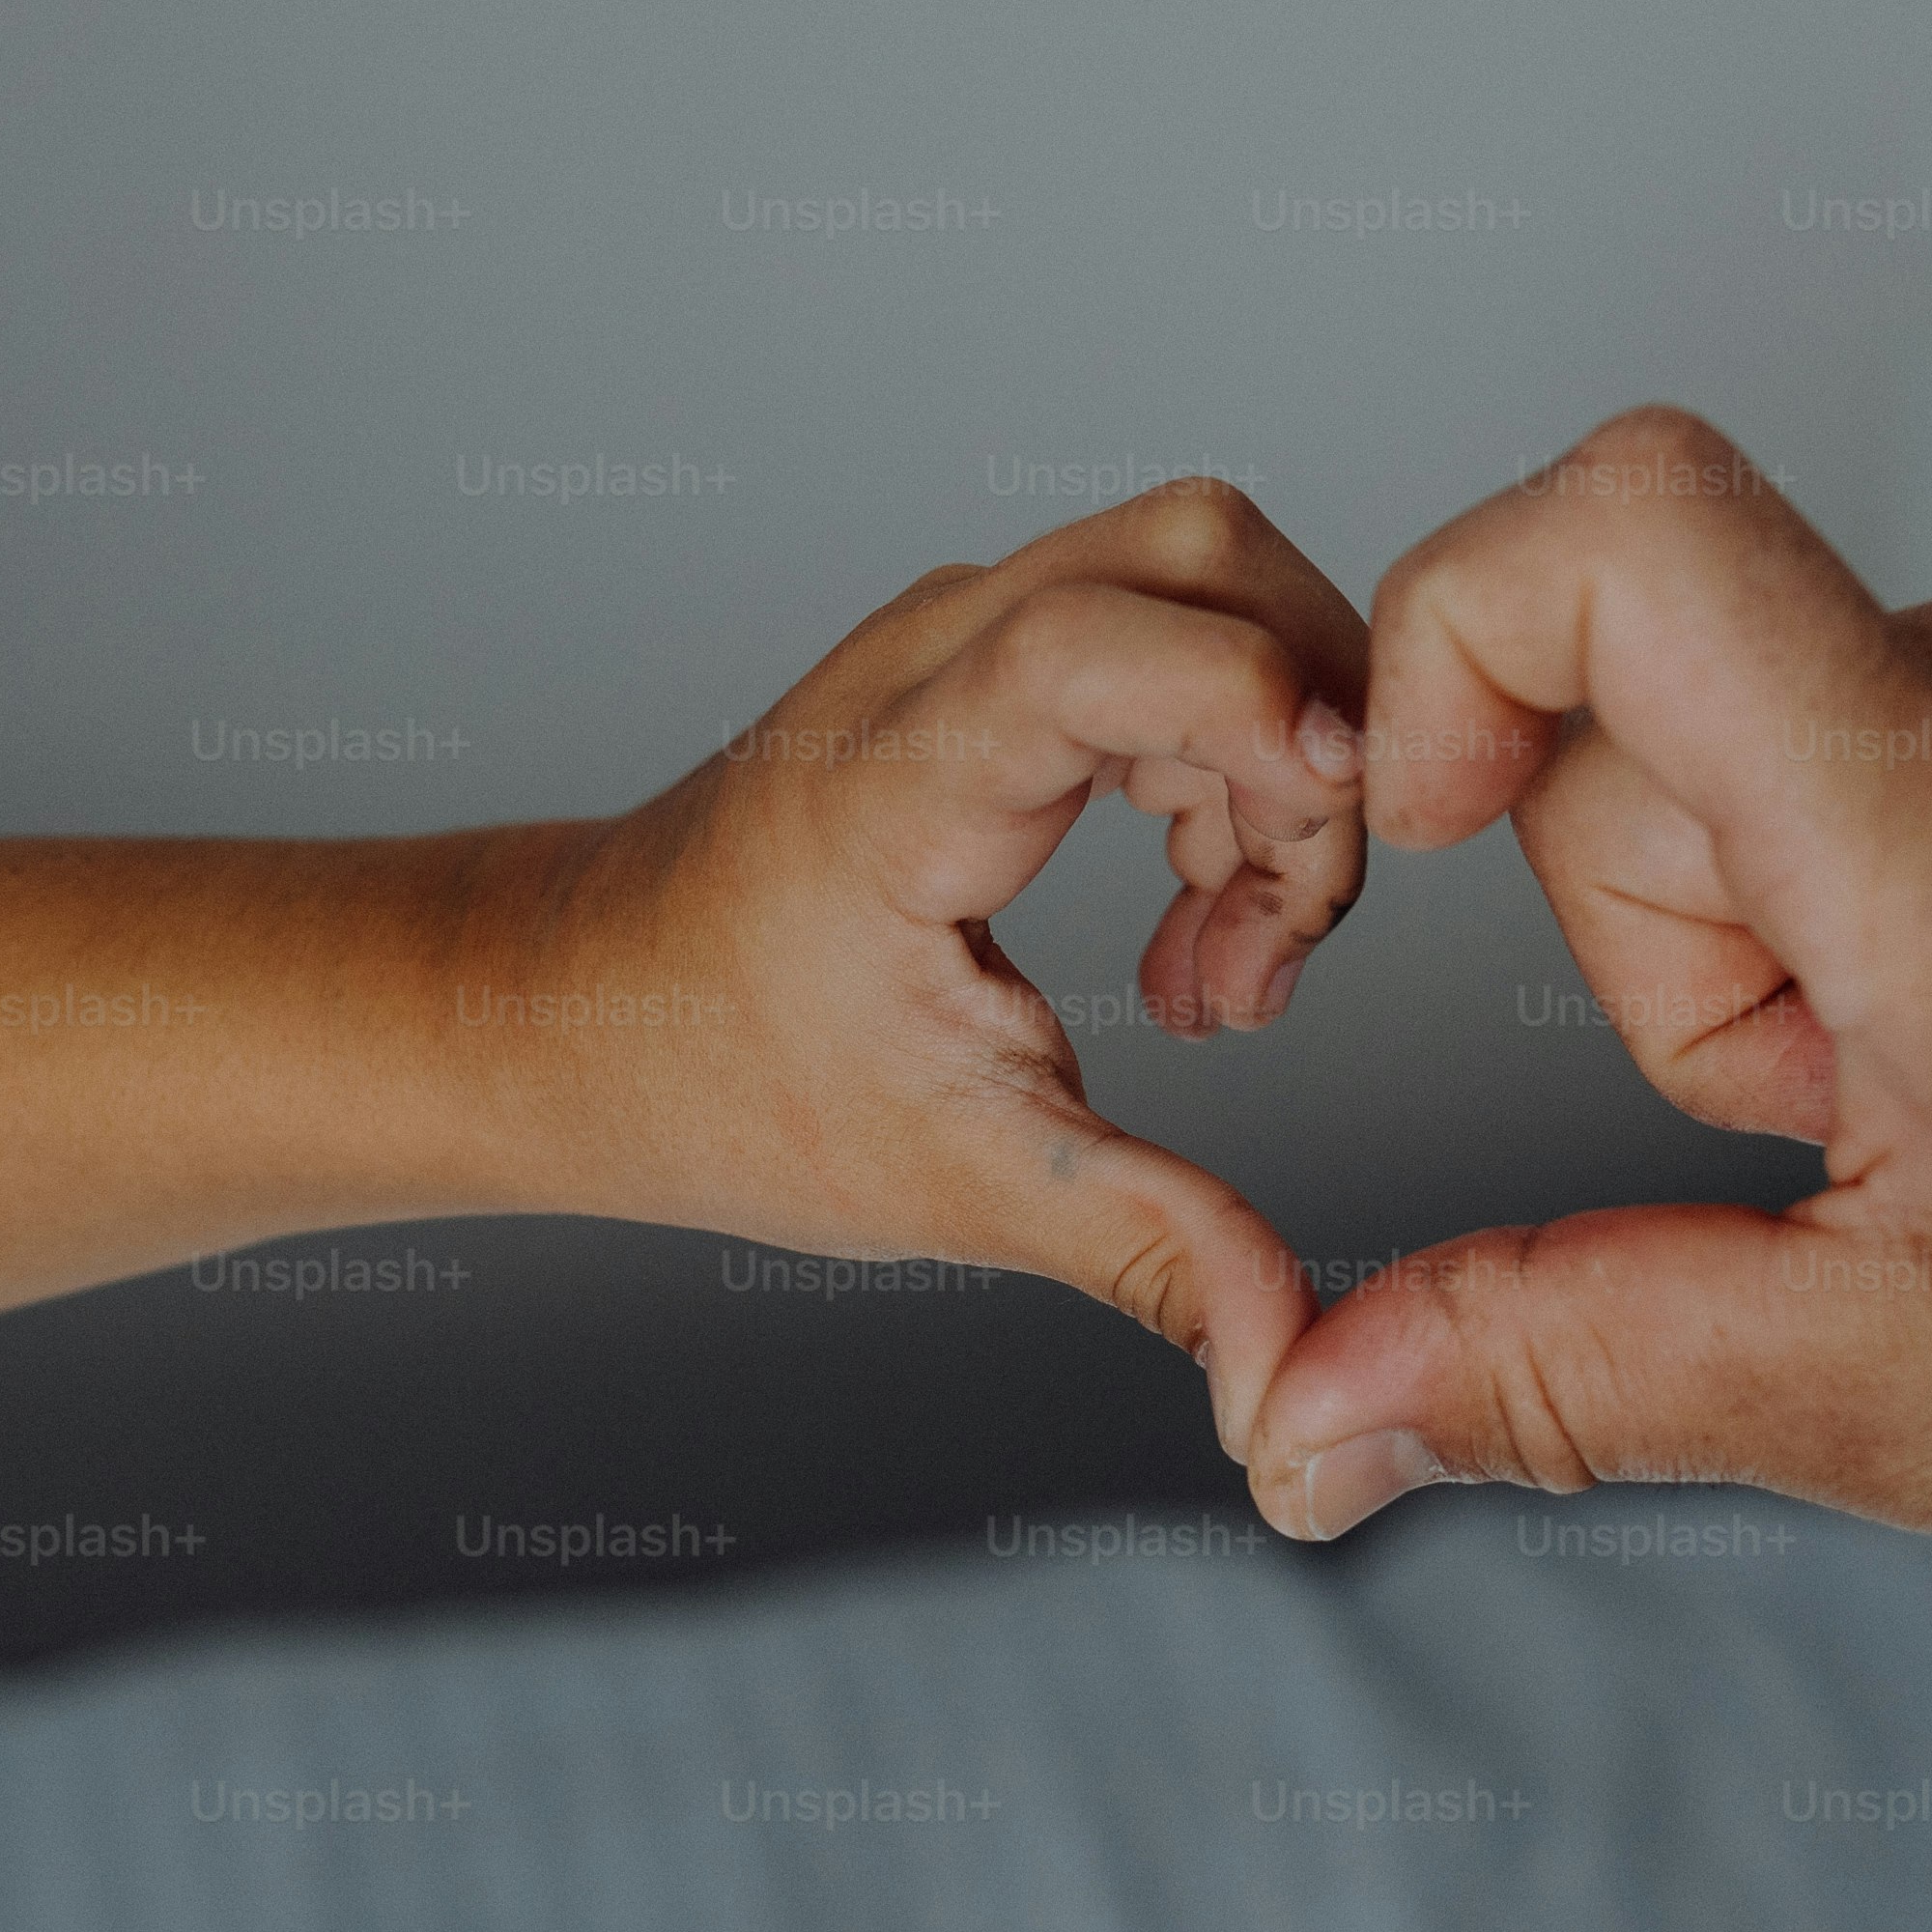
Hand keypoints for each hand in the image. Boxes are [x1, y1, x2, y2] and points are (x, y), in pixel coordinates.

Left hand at [509, 477, 1371, 1454]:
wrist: (585, 1015)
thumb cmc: (724, 1081)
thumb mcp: (951, 1181)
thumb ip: (1142, 1249)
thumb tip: (1284, 1375)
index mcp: (897, 781)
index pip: (1103, 642)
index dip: (1253, 704)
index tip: (1345, 821)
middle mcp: (930, 663)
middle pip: (1199, 557)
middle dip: (1313, 723)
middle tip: (1289, 931)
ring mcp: (964, 640)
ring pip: (1205, 588)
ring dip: (1276, 764)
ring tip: (1228, 967)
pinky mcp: (997, 662)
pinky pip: (1174, 640)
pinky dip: (1232, 761)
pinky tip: (1192, 920)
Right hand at [1241, 408, 1931, 1553]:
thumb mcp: (1907, 1391)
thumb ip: (1566, 1360)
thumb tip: (1314, 1408)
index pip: (1619, 530)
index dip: (1457, 635)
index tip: (1445, 814)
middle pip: (1689, 700)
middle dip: (1712, 930)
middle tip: (1899, 1130)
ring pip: (1838, 705)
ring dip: (1858, 898)